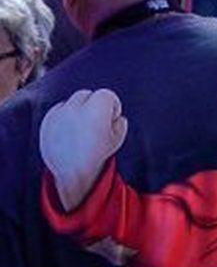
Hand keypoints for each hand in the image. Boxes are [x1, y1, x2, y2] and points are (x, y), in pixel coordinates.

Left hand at [39, 89, 127, 211]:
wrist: (73, 172)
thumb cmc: (97, 154)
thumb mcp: (119, 136)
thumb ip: (119, 121)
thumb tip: (113, 116)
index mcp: (96, 108)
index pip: (107, 95)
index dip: (112, 108)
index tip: (111, 120)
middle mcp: (76, 107)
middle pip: (87, 94)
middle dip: (93, 104)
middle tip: (95, 122)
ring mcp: (59, 114)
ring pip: (71, 101)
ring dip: (77, 109)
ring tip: (81, 128)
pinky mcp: (46, 122)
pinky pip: (57, 111)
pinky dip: (63, 117)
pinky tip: (69, 130)